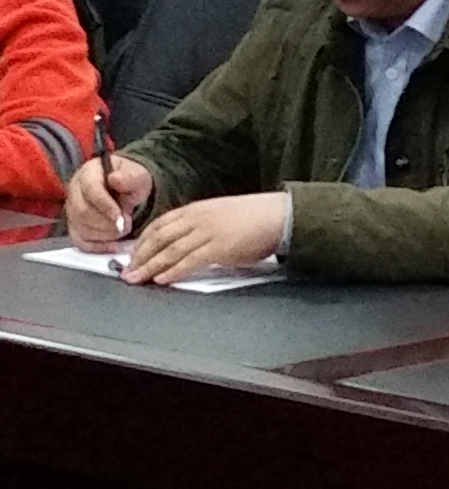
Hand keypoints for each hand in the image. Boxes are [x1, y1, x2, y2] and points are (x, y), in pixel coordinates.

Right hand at [66, 156, 152, 251]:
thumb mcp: (138, 175)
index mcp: (88, 173)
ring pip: (80, 227)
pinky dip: (97, 247)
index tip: (122, 218)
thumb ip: (129, 177)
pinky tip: (115, 247)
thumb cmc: (132, 180)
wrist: (128, 189)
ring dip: (105, 234)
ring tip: (124, 230)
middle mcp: (74, 191)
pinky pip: (80, 241)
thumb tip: (114, 179)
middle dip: (106, 223)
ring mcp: (72, 210)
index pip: (90, 190)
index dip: (105, 206)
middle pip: (82, 212)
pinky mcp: (75, 226)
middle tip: (127, 225)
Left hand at [122, 192, 286, 285]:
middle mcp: (198, 218)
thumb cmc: (256, 217)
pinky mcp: (219, 247)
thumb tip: (185, 243)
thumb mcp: (221, 215)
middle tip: (127, 272)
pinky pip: (189, 261)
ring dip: (150, 267)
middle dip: (140, 257)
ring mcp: (208, 232)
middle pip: (159, 238)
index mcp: (197, 209)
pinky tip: (162, 279)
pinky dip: (173, 271)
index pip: (160, 224)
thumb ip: (201, 226)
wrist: (280, 215)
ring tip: (137, 279)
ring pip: (169, 251)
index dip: (142, 241)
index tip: (132, 255)